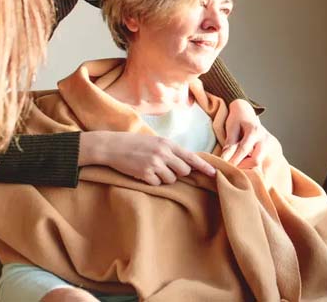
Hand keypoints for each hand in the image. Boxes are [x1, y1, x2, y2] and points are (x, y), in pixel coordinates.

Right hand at [79, 131, 215, 184]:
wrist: (112, 146)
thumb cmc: (135, 143)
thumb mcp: (155, 141)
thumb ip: (170, 150)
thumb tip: (187, 163)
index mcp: (167, 143)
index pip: (191, 157)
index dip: (204, 167)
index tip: (214, 174)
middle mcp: (163, 153)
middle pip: (184, 171)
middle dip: (178, 173)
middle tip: (166, 168)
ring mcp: (154, 164)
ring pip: (171, 179)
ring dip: (164, 178)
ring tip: (151, 168)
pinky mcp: (145, 174)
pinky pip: (157, 184)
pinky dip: (152, 181)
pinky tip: (143, 173)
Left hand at [221, 99, 273, 167]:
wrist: (247, 113)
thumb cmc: (238, 120)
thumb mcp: (232, 128)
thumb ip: (230, 144)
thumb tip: (224, 159)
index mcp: (254, 131)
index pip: (244, 149)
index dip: (234, 160)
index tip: (224, 167)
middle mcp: (264, 140)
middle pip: (256, 161)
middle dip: (243, 167)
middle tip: (231, 169)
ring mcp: (269, 147)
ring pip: (260, 165)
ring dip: (248, 170)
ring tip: (237, 170)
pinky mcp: (269, 152)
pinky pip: (262, 166)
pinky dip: (253, 170)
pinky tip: (245, 169)